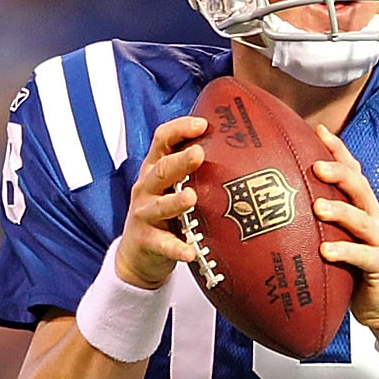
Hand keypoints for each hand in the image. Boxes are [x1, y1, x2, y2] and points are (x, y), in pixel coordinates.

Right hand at [112, 114, 208, 290]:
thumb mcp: (174, 187)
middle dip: (180, 161)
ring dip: (175, 202)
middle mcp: (146, 187)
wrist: (137, 254)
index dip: (180, 129)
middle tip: (199, 153)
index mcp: (155, 168)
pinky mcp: (146, 241)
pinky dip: (177, 249)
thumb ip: (197, 171)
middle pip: (161, 169)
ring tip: (192, 197)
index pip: (162, 140)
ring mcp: (144, 214)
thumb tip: (242, 151)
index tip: (202, 124)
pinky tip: (191, 252)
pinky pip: (163, 245)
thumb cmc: (165, 214)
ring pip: (159, 206)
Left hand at [315, 125, 378, 344]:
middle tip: (316, 166)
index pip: (353, 173)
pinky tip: (325, 251)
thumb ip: (320, 226)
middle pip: (360, 188)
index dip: (338, 151)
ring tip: (318, 208)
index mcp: (366, 210)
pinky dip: (344, 252)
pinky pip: (362, 257)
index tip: (318, 131)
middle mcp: (376, 220)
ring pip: (362, 220)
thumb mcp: (338, 242)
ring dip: (340, 211)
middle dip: (340, 173)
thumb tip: (277, 212)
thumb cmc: (356, 275)